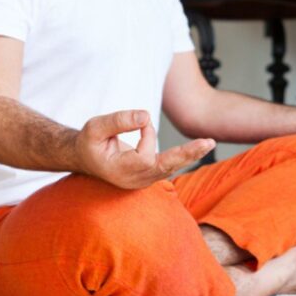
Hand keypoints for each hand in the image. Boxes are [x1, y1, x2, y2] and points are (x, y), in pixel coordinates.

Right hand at [74, 110, 214, 188]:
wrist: (85, 157)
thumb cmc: (90, 142)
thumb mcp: (96, 127)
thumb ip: (118, 121)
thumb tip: (146, 116)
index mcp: (120, 172)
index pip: (145, 156)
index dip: (147, 136)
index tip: (140, 121)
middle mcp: (134, 180)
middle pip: (166, 168)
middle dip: (187, 154)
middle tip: (208, 142)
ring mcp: (143, 180)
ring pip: (171, 166)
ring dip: (189, 153)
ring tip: (209, 142)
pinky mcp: (150, 174)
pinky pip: (170, 164)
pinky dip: (183, 154)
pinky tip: (200, 147)